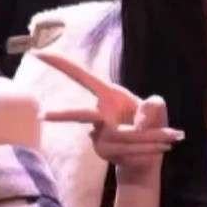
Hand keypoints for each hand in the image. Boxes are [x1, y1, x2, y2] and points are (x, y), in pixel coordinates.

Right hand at [35, 52, 183, 184]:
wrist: (150, 153)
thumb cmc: (152, 122)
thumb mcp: (158, 109)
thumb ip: (153, 108)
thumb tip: (137, 125)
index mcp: (107, 94)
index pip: (80, 76)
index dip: (61, 64)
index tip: (38, 54)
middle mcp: (99, 113)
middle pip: (79, 114)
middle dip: (60, 116)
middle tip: (43, 117)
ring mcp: (97, 134)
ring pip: (121, 138)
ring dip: (148, 140)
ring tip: (168, 140)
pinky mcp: (101, 150)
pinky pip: (125, 151)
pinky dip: (144, 152)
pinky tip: (152, 152)